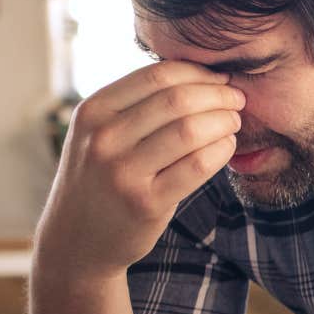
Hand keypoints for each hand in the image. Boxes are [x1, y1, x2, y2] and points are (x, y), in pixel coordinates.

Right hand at [35, 62, 244, 281]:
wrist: (76, 240)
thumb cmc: (99, 179)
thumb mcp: (97, 134)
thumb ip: (134, 105)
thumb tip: (199, 75)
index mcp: (92, 111)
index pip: (157, 76)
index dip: (198, 73)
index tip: (220, 80)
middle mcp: (103, 138)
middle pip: (178, 100)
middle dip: (218, 96)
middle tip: (237, 101)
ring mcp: (123, 172)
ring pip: (190, 130)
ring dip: (224, 122)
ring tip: (234, 123)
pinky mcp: (146, 202)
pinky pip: (197, 165)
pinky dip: (221, 151)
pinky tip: (227, 147)